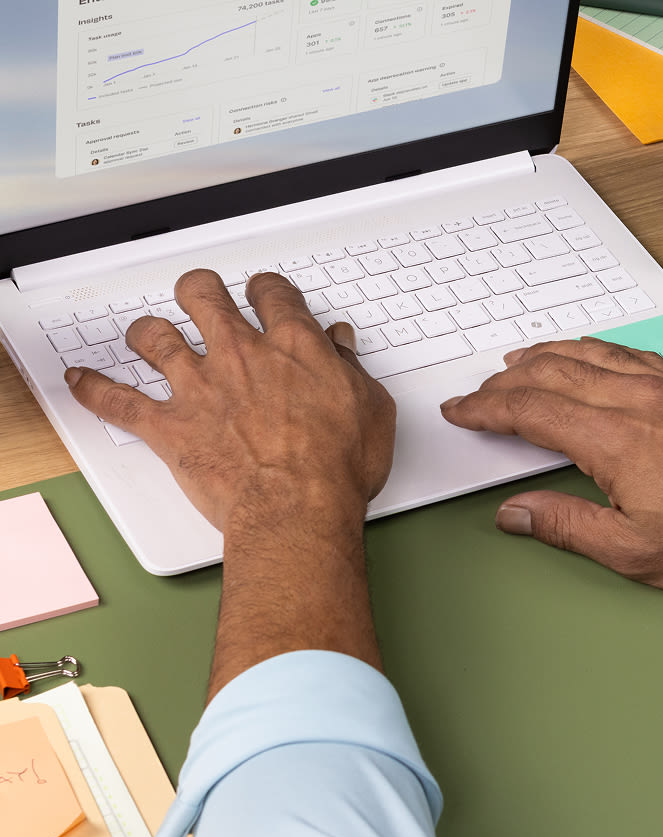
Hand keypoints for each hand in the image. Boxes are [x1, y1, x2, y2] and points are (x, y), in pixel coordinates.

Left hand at [65, 270, 395, 692]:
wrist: (297, 509)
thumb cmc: (335, 468)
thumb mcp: (370, 410)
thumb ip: (351, 371)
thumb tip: (341, 347)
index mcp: (292, 347)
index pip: (272, 294)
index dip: (267, 290)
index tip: (265, 295)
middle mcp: (240, 355)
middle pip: (204, 296)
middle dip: (200, 290)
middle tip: (201, 296)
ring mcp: (200, 388)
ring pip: (155, 337)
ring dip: (147, 332)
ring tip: (145, 334)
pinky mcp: (171, 427)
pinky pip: (119, 402)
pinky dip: (95, 391)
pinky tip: (81, 382)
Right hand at [440, 338, 662, 592]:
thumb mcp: (633, 551)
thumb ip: (565, 526)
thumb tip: (515, 513)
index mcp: (610, 439)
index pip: (528, 410)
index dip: (485, 409)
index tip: (461, 410)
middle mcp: (631, 401)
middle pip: (548, 374)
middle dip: (503, 382)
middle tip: (478, 393)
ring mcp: (660, 387)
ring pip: (583, 354)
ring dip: (541, 356)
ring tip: (515, 363)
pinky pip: (622, 351)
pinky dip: (587, 348)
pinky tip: (583, 351)